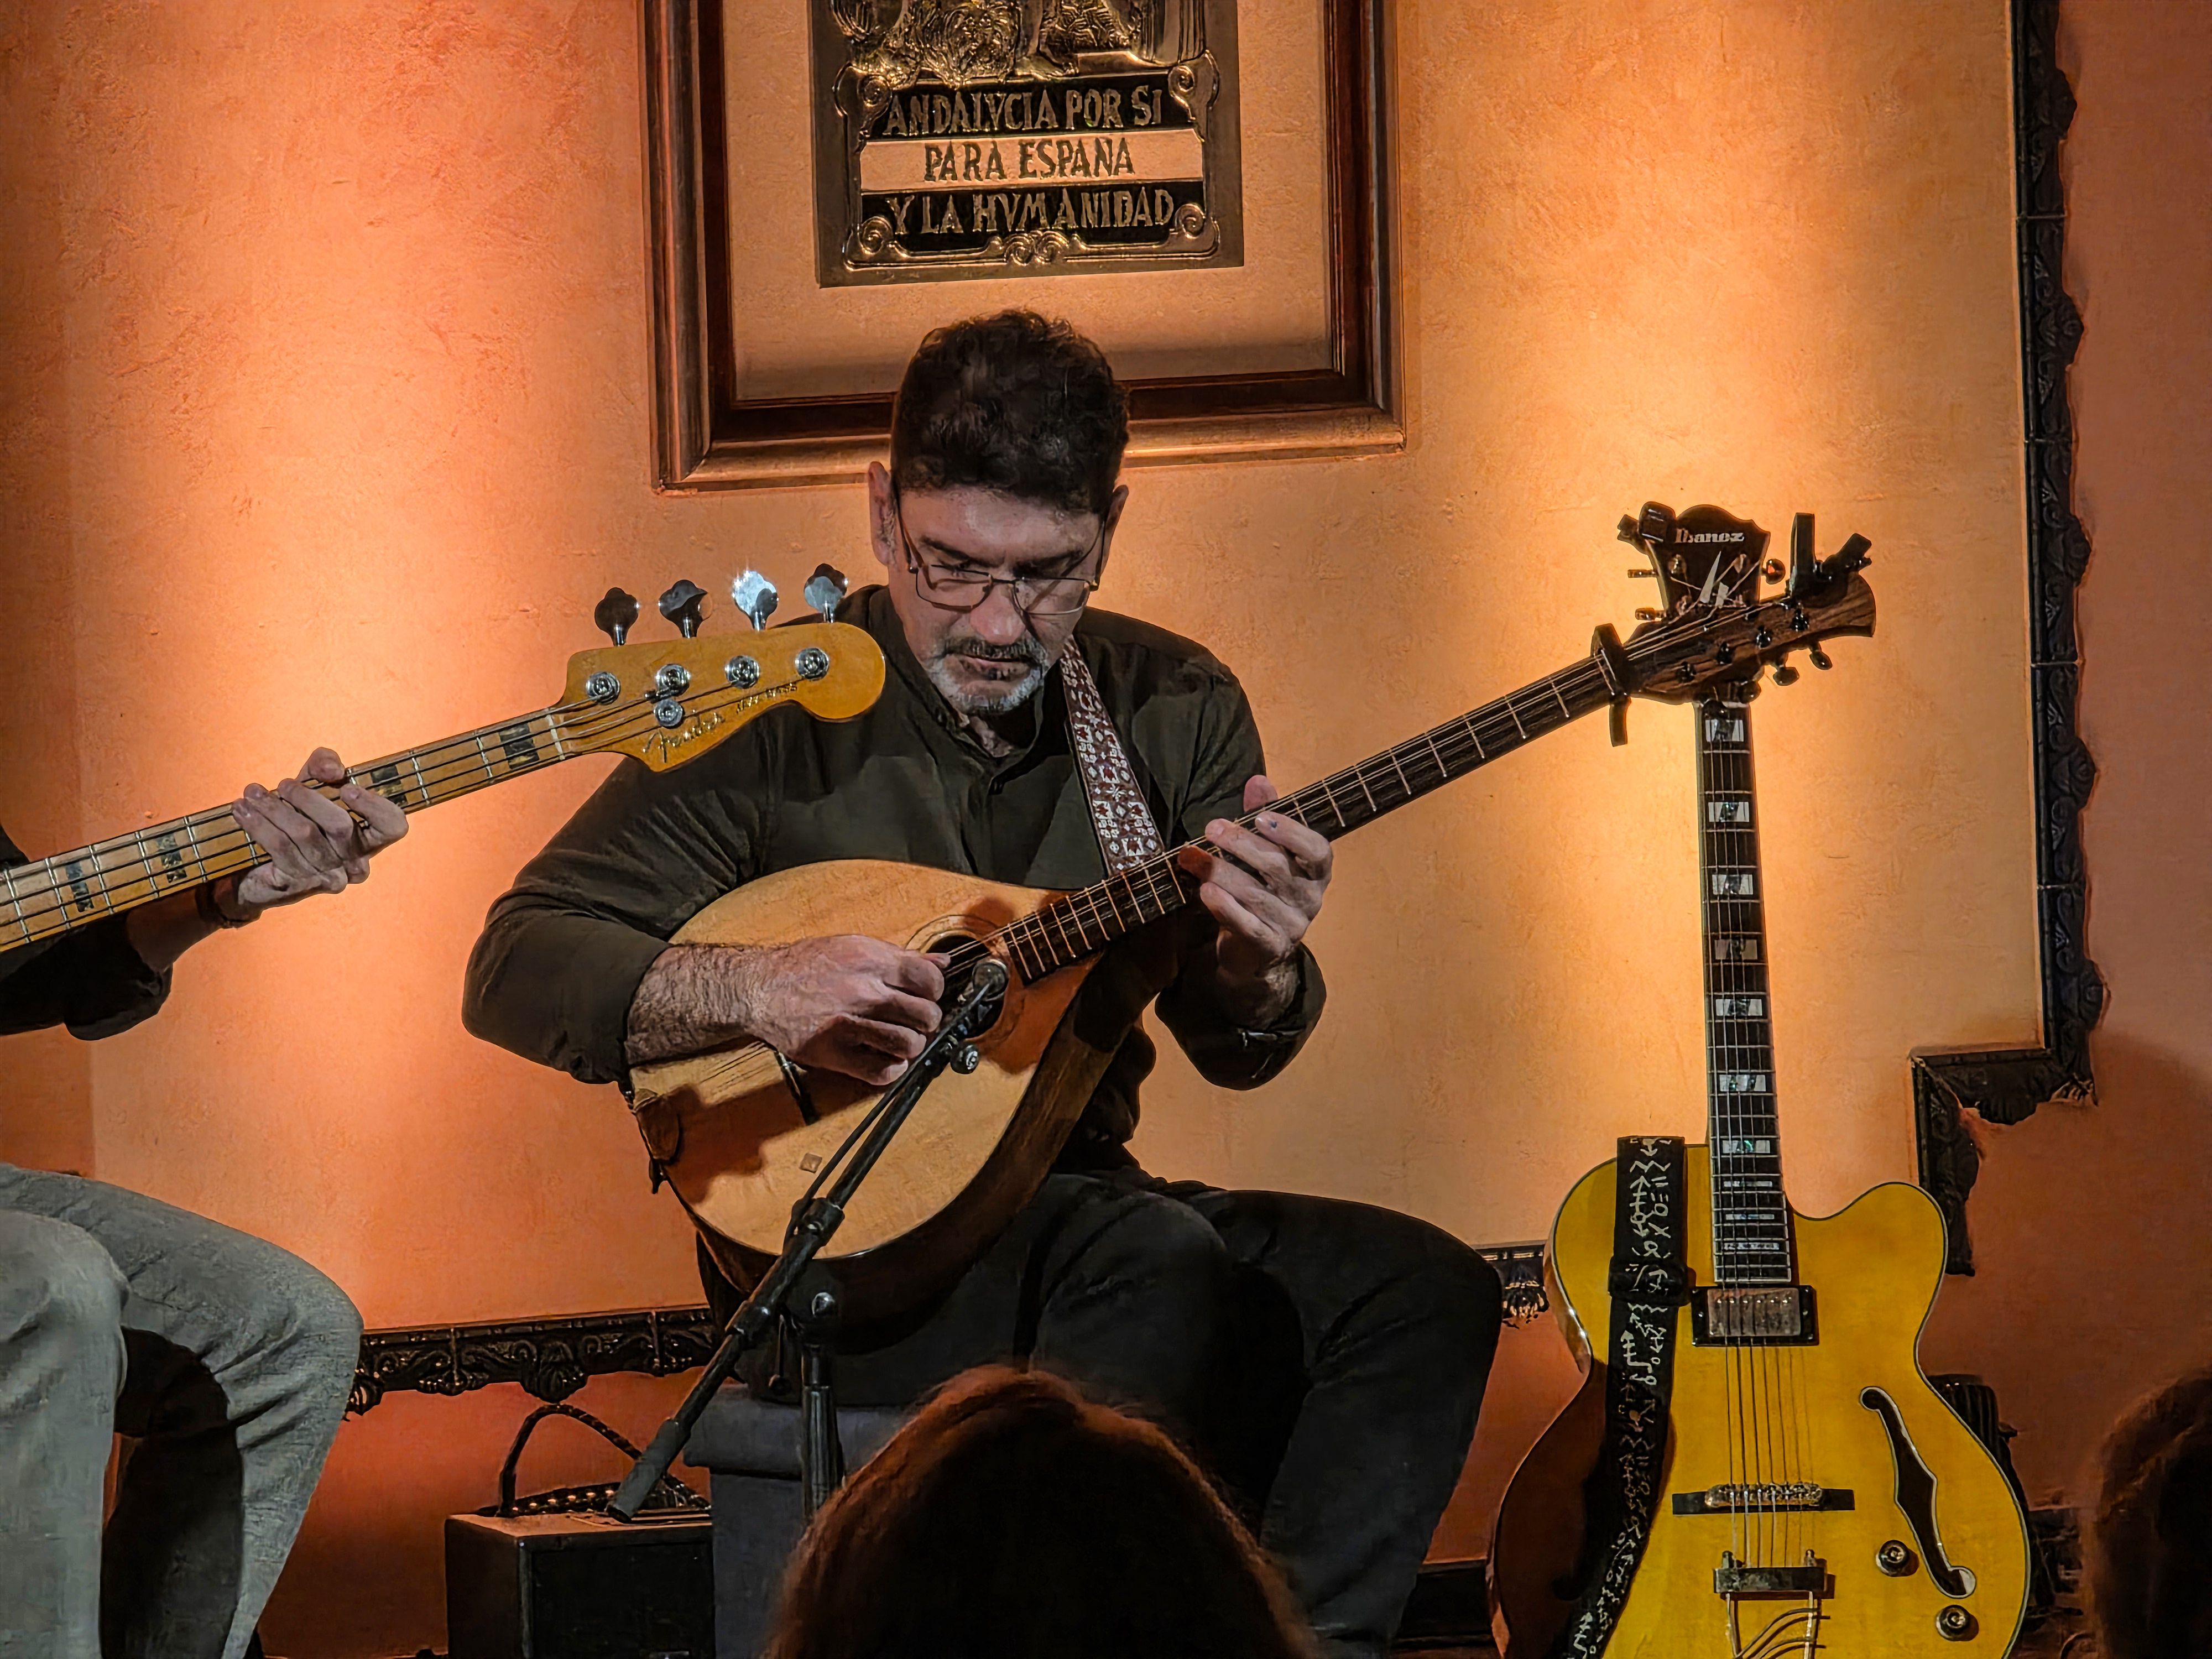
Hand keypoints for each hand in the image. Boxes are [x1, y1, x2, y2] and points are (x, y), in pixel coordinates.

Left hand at [229, 748, 408, 915]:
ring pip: (304, 834)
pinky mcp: (298, 885)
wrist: (258, 862)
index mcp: (369, 837)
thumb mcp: (313, 783)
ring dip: (273, 808)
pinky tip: (242, 810)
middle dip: (307, 798)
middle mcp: (355, 861)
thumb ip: (325, 764)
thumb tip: (333, 770)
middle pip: (341, 826)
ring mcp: (328, 876)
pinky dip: (258, 824)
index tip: (347, 789)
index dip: (374, 807)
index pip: (393, 825)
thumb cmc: (297, 815)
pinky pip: (280, 848)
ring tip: (251, 792)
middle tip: (282, 784)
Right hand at [730, 935, 946, 1086]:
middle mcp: (862, 991)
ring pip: (909, 1044)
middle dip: (927, 1020)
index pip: (930, 979)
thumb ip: (900, 956)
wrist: (758, 988)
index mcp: (870, 961)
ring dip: (911, 1045)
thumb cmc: (805, 965)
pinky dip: (891, 1069)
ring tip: (900, 1039)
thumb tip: (941, 962)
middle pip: (926, 1014)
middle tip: (915, 1020)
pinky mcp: (832, 1053)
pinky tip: (885, 1057)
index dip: (934, 990)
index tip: (925, 995)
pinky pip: (881, 1071)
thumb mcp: (853, 946)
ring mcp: (848, 1024)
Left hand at [1175, 775, 1331, 1024]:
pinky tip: (1205, 891)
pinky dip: (1225, 908)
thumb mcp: (1265, 849)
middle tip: (1212, 829)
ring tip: (1192, 857)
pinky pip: (1248, 925)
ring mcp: (1292, 925)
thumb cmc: (1262, 887)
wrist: (1254, 947)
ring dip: (1221, 872)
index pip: (1317, 850)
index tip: (1261, 817)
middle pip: (1277, 868)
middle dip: (1242, 845)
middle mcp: (1310, 898)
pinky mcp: (1269, 946)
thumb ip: (1264, 814)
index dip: (1292, 833)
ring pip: (1256, 895)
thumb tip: (1258, 780)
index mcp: (1316, 872)